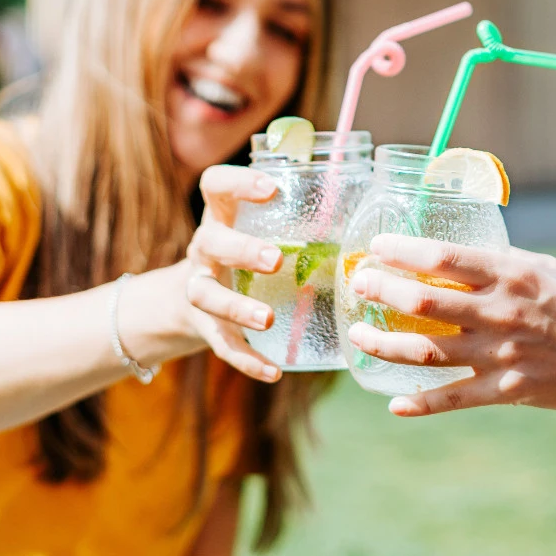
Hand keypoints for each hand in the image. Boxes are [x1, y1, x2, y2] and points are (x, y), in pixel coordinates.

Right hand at [183, 164, 284, 381]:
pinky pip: (223, 345)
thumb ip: (299, 221)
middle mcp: (204, 250)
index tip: (271, 188)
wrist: (188, 302)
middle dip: (241, 249)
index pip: (215, 186)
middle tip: (276, 259)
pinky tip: (273, 372)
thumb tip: (367, 211)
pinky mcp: (206, 328)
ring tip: (267, 319)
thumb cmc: (243, 257)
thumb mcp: (259, 230)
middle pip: (211, 242)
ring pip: (206, 296)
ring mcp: (200, 289)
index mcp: (221, 218)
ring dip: (237, 308)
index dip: (237, 183)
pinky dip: (247, 360)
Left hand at [345, 234, 555, 415]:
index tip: (377, 247)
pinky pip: (451, 399)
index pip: (443, 258)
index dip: (403, 251)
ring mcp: (498, 355)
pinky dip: (419, 404)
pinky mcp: (503, 391)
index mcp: (510, 276)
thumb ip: (500, 261)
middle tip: (360, 284)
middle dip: (382, 290)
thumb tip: (455, 255)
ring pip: (426, 352)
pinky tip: (393, 403)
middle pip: (423, 303)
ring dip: (385, 343)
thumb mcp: (545, 268)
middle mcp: (499, 313)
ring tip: (358, 336)